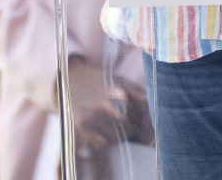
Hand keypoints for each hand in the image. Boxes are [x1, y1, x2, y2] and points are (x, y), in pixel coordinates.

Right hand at [63, 56, 151, 178]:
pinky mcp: (81, 126)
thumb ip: (135, 91)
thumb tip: (151, 102)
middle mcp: (104, 106)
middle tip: (127, 127)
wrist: (70, 79)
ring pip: (115, 138)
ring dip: (118, 136)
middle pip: (127, 129)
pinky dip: (104, 141)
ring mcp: (92, 117)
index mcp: (116, 93)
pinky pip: (100, 143)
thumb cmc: (97, 79)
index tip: (135, 119)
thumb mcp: (117, 79)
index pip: (136, 116)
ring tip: (114, 128)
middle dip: (130, 130)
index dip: (137, 119)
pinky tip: (102, 132)